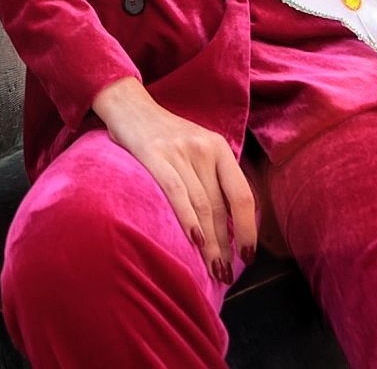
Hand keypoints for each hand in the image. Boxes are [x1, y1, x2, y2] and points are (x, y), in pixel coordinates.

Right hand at [92, 77, 255, 282]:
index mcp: (219, 147)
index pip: (242, 194)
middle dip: (225, 244)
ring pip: (202, 205)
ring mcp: (179, 151)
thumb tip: (227, 224)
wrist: (129, 105)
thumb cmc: (164, 134)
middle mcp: (203, 148)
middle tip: (225, 272)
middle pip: (220, 206)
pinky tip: (195, 241)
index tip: (247, 254)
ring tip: (212, 267)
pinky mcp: (154, 154)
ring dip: (210, 242)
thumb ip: (212, 177)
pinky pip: (176, 192)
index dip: (247, 227)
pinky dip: (188, 218)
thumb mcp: (196, 147)